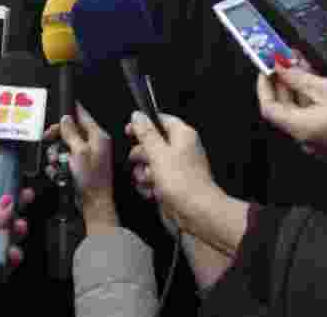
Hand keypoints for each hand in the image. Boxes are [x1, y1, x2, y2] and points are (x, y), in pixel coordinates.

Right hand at [44, 103, 116, 232]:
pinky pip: (64, 160)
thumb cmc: (92, 180)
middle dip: (57, 138)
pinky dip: (58, 166)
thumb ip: (71, 133)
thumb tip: (66, 118)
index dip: (69, 113)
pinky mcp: (79, 167)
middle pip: (69, 131)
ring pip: (64, 146)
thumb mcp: (79, 152)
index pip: (82, 115)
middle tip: (48, 140)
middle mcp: (93, 144)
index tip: (57, 113)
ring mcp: (86, 156)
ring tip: (55, 162)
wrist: (94, 204)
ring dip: (56, 154)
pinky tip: (57, 172)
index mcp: (98, 136)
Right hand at [126, 112, 218, 232]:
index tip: (129, 132)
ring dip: (144, 174)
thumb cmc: (183, 182)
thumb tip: (137, 115)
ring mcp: (178, 167)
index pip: (159, 120)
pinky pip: (154, 180)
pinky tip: (154, 193)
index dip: (143, 125)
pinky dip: (151, 187)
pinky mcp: (174, 183)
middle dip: (142, 156)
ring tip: (151, 182)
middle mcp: (181, 148)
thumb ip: (146, 134)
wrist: (197, 212)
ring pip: (150, 164)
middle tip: (142, 163)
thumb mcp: (158, 153)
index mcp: (182, 135)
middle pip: (151, 143)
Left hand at [257, 64, 326, 157]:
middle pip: (283, 107)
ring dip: (297, 86)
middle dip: (282, 81)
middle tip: (286, 59)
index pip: (268, 107)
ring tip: (302, 62)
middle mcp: (305, 138)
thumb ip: (299, 76)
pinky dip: (311, 96)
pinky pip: (313, 114)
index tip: (266, 67)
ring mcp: (319, 140)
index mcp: (299, 128)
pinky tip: (318, 79)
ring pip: (299, 109)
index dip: (264, 85)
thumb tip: (280, 64)